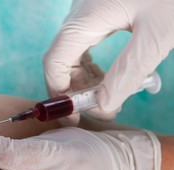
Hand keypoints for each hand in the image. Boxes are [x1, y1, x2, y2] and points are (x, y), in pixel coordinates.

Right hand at [43, 0, 173, 123]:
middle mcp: (78, 15)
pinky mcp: (98, 11)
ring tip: (107, 95)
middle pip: (60, 60)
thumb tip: (103, 106)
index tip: (75, 117)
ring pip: (71, 54)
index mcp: (85, 19)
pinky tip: (108, 75)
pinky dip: (91, 66)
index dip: (59, 94)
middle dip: (74, 89)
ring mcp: (87, 11)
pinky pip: (84, 44)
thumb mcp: (157, 35)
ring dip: (84, 79)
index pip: (54, 64)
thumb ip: (127, 72)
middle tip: (99, 109)